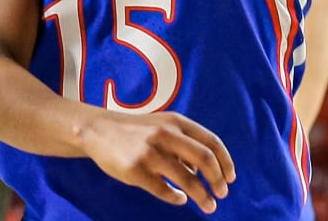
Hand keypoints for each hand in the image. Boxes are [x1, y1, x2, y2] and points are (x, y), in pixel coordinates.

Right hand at [76, 109, 234, 212]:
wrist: (96, 129)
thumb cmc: (135, 130)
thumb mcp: (161, 124)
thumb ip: (185, 142)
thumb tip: (207, 172)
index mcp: (174, 121)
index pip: (211, 142)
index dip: (226, 163)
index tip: (231, 178)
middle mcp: (164, 134)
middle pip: (205, 160)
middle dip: (218, 182)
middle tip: (221, 194)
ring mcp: (149, 152)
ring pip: (188, 180)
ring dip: (203, 197)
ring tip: (209, 206)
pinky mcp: (136, 170)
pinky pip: (165, 190)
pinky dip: (177, 197)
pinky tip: (179, 198)